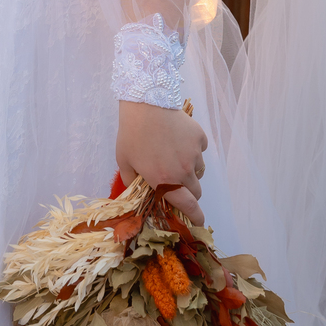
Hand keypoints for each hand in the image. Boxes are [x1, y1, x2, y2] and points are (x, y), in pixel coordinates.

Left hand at [115, 101, 207, 224]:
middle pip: (196, 191)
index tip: (199, 222)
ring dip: (191, 171)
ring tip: (176, 158)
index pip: (188, 207)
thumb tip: (136, 190)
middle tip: (177, 184)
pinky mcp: (199, 137)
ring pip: (199, 170)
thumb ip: (131, 181)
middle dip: (189, 193)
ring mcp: (194, 154)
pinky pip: (201, 150)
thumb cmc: (131, 134)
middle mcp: (184, 171)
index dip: (196, 217)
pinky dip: (193, 149)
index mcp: (165, 182)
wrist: (146, 104)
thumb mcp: (124, 162)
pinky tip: (179, 140)